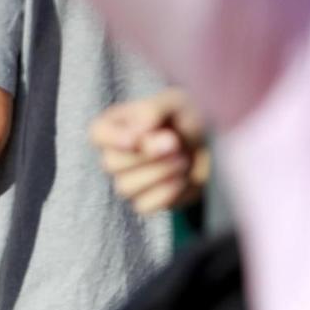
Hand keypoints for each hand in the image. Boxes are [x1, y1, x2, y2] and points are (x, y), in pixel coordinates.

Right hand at [92, 88, 209, 215]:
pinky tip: (182, 179)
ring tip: (182, 159)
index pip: (97, 134)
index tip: (136, 140)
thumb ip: (152, 111)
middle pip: (112, 164)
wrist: (211, 145)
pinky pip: (144, 206)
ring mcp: (128, 180)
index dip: (113, 139)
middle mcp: (115, 154)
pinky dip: (166, 193)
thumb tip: (140, 130)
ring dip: (160, 173)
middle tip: (175, 143)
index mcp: (114, 125)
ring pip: (125, 188)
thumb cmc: (186, 118)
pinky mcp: (145, 200)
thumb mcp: (173, 103)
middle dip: (148, 155)